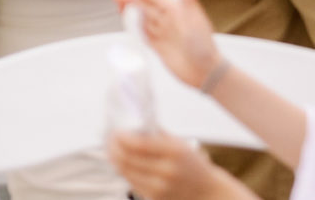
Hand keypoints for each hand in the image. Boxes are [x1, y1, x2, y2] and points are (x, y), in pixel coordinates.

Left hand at [107, 128, 246, 199]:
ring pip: (125, 171)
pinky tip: (121, 162)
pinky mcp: (156, 197)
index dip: (120, 137)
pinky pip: (131, 182)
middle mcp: (167, 170)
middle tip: (107, 139)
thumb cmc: (191, 163)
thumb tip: (130, 122)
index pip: (137, 144)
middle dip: (112, 147)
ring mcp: (161, 187)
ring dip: (114, 158)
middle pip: (127, 158)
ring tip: (110, 149)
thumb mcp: (178, 143)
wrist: (207, 191)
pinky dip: (123, 171)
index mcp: (174, 152)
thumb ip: (155, 133)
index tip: (114, 131)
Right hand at [115, 0, 219, 88]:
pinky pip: (144, 35)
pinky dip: (135, 30)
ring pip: (144, 21)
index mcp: (177, 13)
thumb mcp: (195, 20)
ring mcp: (163, 35)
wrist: (205, 72)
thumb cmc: (203, 45)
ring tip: (118, 6)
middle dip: (132, 2)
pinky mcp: (159, 48)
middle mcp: (169, 22)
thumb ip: (189, 1)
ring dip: (131, 14)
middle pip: (147, 9)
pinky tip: (128, 25)